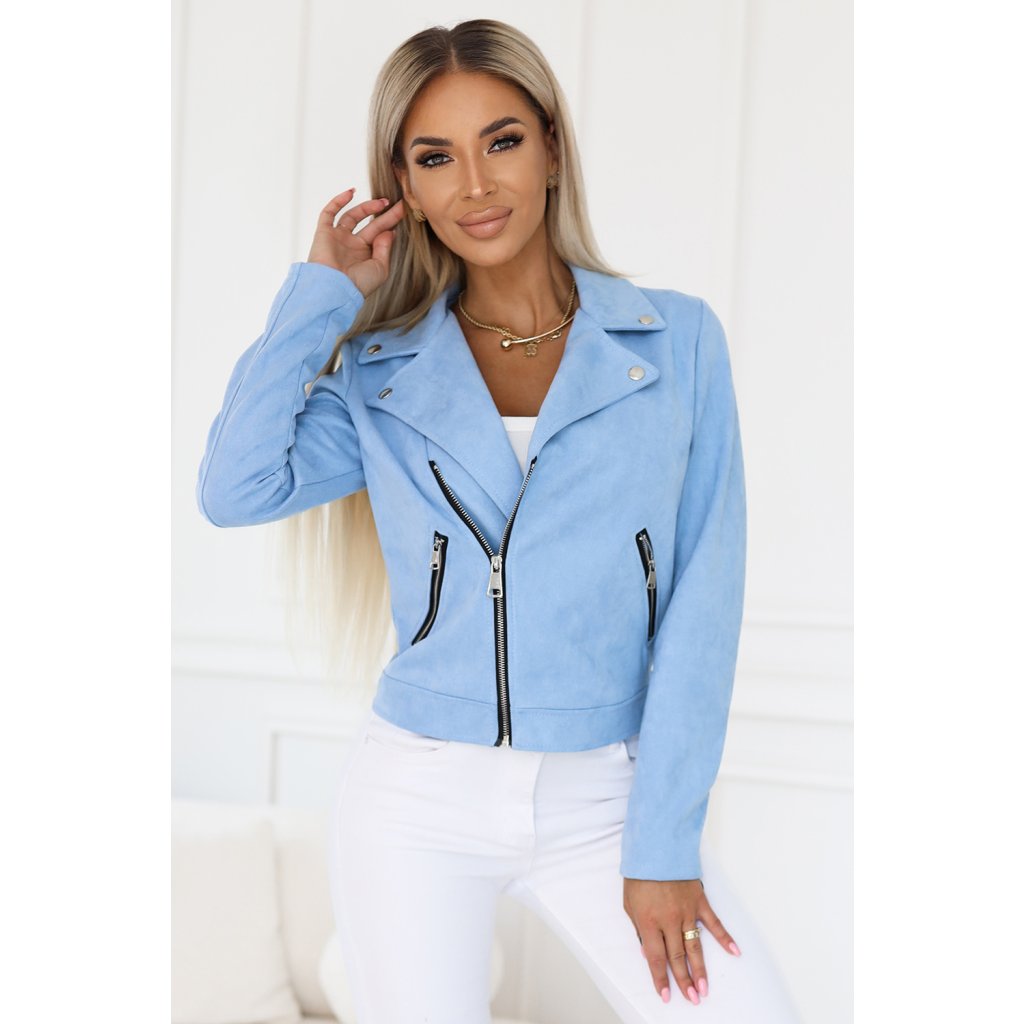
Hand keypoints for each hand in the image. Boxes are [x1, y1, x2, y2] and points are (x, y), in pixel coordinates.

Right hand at [306, 187, 405, 298]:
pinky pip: (329, 212)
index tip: (403, 210)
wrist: (334, 288)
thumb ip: (385, 248)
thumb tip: (389, 231)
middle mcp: (352, 245)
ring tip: (382, 202)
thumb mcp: (380, 268)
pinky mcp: (324, 232)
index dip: (391, 222)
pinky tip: (351, 192)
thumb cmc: (358, 284)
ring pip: (352, 216)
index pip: (380, 234)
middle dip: (383, 213)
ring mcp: (338, 238)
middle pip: (370, 224)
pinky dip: (338, 201)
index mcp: (365, 255)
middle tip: (396, 204)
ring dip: (366, 207)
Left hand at [623, 877, 740, 1005]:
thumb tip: (648, 953)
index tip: (666, 996)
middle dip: (684, 980)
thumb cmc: (640, 876)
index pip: (655, 958)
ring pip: (695, 946)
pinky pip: (714, 923)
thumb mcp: (630, 904)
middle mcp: (669, 920)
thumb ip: (640, 930)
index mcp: (649, 922)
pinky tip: (735, 952)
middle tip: (692, 998)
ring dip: (700, 969)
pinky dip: (725, 938)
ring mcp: (686, 911)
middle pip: (677, 957)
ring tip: (704, 989)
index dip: (660, 979)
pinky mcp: (699, 901)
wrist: (655, 848)